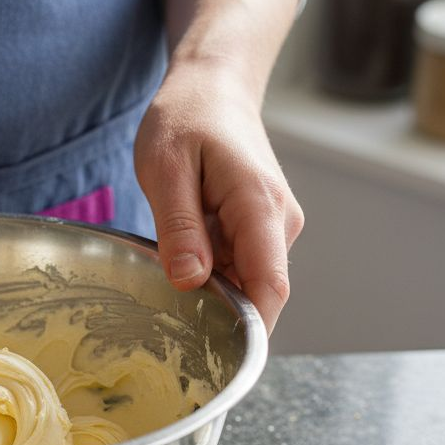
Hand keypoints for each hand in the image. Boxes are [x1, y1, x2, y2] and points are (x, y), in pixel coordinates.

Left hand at [134, 62, 303, 332]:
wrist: (213, 86)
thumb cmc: (186, 118)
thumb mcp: (166, 168)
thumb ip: (179, 227)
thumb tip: (190, 281)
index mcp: (261, 207)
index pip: (270, 287)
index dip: (249, 329)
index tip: (216, 357)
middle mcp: (278, 222)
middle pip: (257, 292)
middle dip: (219, 314)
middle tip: (167, 322)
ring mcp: (272, 226)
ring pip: (245, 281)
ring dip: (211, 290)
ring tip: (169, 274)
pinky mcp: (260, 227)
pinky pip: (238, 265)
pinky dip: (211, 273)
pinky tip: (181, 257)